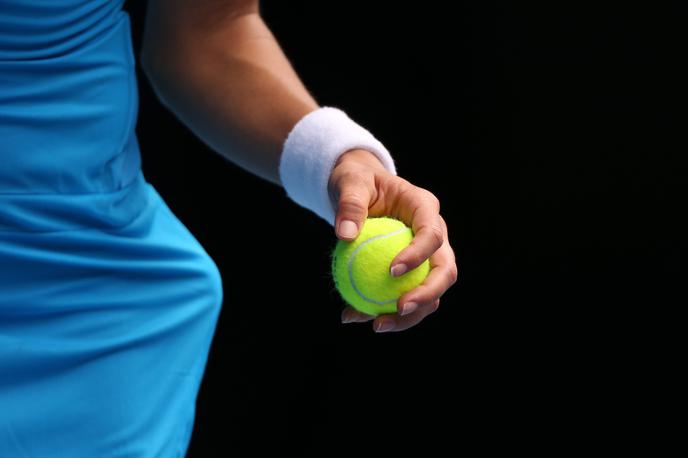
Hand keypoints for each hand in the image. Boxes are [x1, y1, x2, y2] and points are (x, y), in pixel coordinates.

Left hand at [328, 148, 457, 332]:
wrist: (357, 191)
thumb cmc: (357, 182)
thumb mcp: (350, 184)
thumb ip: (349, 205)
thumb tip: (344, 235)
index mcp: (424, 206)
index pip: (432, 233)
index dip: (418, 255)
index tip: (391, 271)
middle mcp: (434, 233)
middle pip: (445, 269)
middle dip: (428, 294)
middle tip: (398, 309)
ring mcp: (428, 255)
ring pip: (431, 291)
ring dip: (409, 315)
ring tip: (377, 325)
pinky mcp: (413, 272)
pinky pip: (404, 296)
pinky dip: (383, 311)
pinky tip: (353, 317)